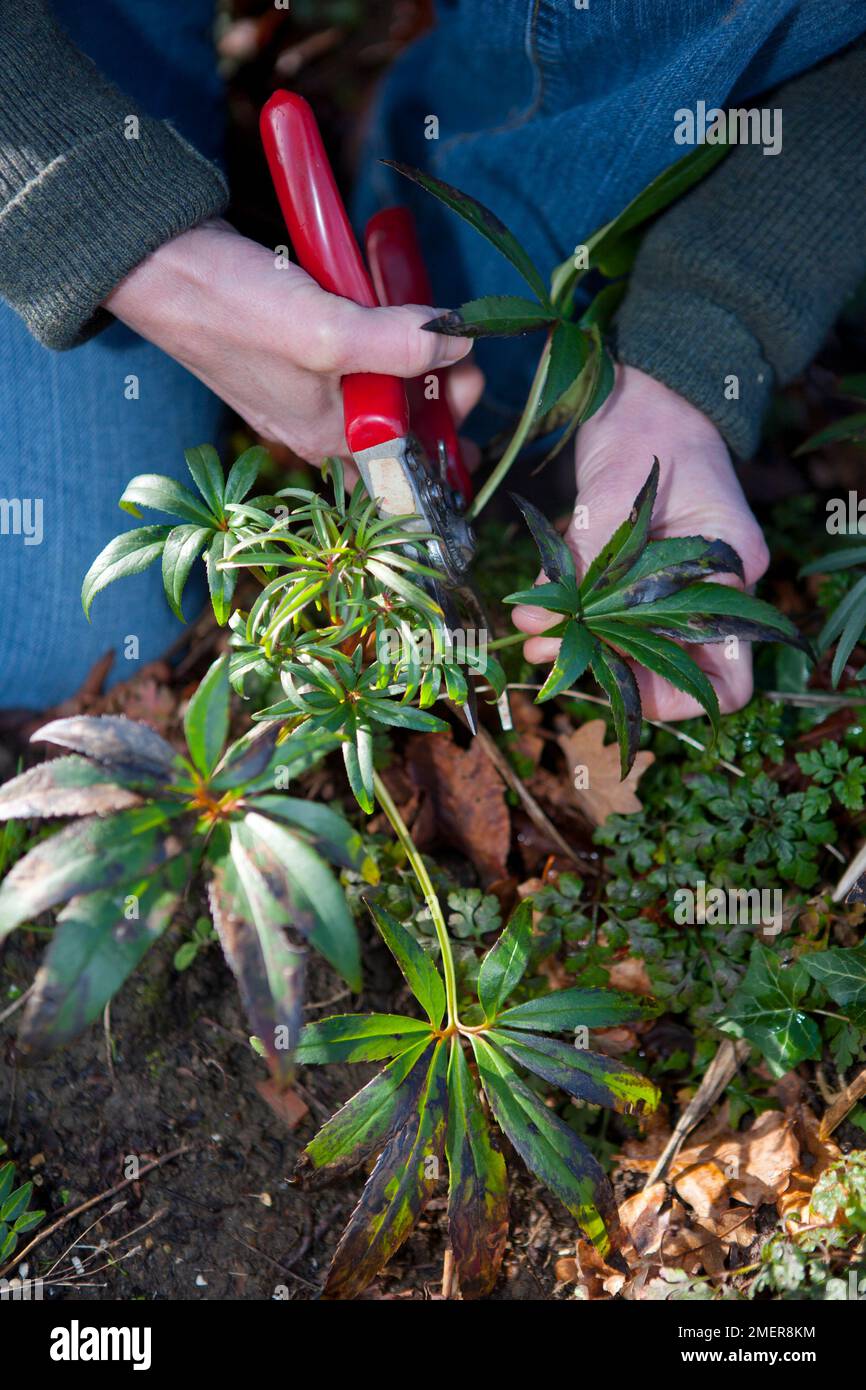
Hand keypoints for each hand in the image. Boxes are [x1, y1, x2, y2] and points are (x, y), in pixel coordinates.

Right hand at [105, 219, 479, 462]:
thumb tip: (457, 343)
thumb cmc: (233, 308)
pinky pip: (353, 355)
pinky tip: (391, 309)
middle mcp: (319, 423)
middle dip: (437, 388)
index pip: (409, 462)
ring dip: (410, 359)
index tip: (469, 382)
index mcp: (329, 438)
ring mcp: (306, 386)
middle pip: (400, 421)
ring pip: (379, 385)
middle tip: (458, 346)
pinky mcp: (295, 349)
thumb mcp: (327, 332)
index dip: (448, 431)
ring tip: (432, 324)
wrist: (160, 264)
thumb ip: (397, 345)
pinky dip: (377, 336)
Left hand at [512, 365, 769, 719]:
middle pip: (674, 670)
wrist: (643, 389)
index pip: (726, 678)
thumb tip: (535, 627)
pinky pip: (612, 619)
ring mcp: (675, 585)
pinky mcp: (638, 576)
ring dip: (587, 651)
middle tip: (552, 654)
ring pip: (637, 649)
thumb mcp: (613, 496)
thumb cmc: (648, 426)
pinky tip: (539, 614)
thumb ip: (578, 566)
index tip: (611, 682)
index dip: (670, 696)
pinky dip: (576, 622)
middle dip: (613, 673)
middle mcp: (711, 589)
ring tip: (536, 638)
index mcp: (730, 570)